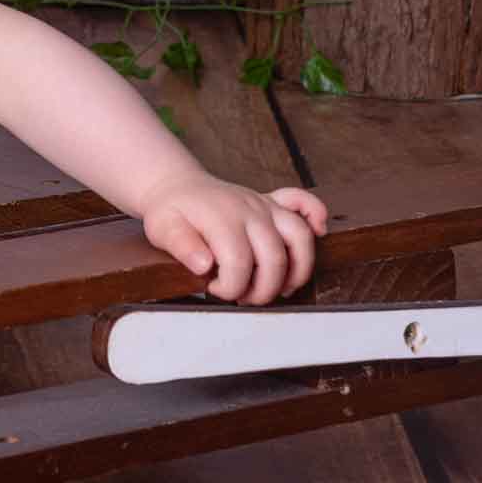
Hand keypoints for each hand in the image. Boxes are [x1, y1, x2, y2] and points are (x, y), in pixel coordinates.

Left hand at [138, 177, 328, 304]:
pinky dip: (316, 215)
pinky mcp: (272, 203)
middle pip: (274, 256)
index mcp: (222, 218)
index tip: (215, 290)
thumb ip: (181, 245)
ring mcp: (264, 205)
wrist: (176, 184)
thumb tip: (203, 265)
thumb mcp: (162, 228)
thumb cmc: (170, 210)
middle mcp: (249, 210)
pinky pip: (303, 201)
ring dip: (297, 269)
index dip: (231, 286)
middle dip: (263, 289)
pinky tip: (319, 232)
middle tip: (243, 298)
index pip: (239, 262)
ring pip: (299, 235)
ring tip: (280, 289)